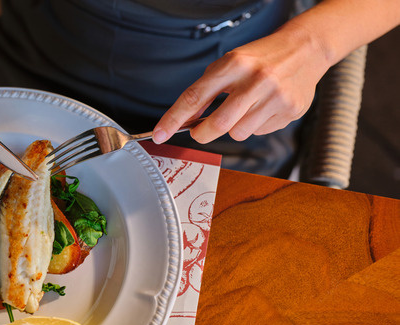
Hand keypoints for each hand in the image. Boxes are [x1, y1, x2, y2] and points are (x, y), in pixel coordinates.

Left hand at [153, 25, 329, 143]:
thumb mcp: (229, 64)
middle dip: (202, 134)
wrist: (305, 49)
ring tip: (244, 109)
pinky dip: (255, 126)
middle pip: (218, 124)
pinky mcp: (290, 110)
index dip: (173, 119)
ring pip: (238, 133)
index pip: (195, 96)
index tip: (159, 134)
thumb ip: (207, 90)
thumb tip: (186, 120)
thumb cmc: (260, 59)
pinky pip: (259, 132)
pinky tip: (264, 108)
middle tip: (199, 131)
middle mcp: (256, 80)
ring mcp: (275, 96)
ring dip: (233, 128)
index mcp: (234, 64)